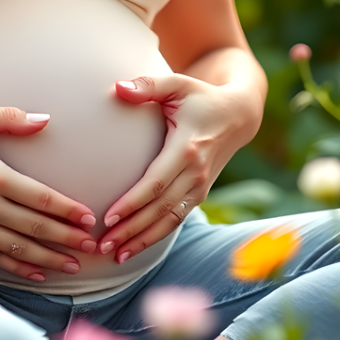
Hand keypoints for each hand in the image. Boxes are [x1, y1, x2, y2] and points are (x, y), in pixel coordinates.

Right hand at [0, 103, 97, 281]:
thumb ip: (8, 117)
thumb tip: (44, 120)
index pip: (41, 198)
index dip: (68, 210)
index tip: (89, 219)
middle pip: (35, 227)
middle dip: (67, 239)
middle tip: (93, 246)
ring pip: (18, 248)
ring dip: (49, 258)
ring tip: (74, 264)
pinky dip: (17, 267)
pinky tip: (37, 273)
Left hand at [98, 75, 259, 264]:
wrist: (237, 115)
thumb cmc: (200, 96)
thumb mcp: (177, 84)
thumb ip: (148, 85)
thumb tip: (118, 88)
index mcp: (187, 148)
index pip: (156, 182)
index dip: (133, 202)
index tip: (108, 217)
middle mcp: (196, 173)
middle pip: (160, 209)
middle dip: (131, 229)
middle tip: (102, 244)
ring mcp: (200, 187)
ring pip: (169, 221)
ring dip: (142, 240)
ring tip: (115, 255)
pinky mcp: (199, 194)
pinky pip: (175, 220)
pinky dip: (155, 237)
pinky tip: (133, 248)